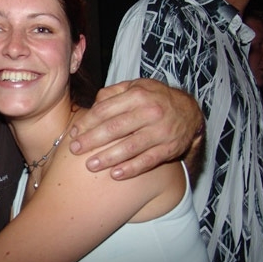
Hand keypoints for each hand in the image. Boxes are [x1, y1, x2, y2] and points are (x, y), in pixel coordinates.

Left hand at [68, 78, 203, 179]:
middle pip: (115, 128)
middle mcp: (150, 112)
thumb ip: (112, 94)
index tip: (73, 133)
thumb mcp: (135, 87)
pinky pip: (148, 161)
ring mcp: (161, 132)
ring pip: (130, 146)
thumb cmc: (154, 99)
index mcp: (138, 95)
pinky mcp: (169, 149)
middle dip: (92, 140)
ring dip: (108, 157)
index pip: (106, 110)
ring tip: (90, 165)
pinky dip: (132, 168)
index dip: (87, 122)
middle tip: (74, 150)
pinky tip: (115, 174)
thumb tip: (92, 105)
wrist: (189, 112)